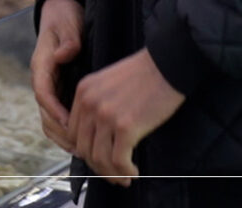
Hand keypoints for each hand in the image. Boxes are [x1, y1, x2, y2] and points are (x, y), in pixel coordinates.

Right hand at [31, 0, 83, 152]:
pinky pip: (56, 115)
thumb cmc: (65, 16)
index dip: (54, 110)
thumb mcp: (68, 24)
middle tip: (80, 145)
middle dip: (61, 130)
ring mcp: (48, 85)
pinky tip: (80, 140)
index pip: (43, 93)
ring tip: (81, 150)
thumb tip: (64, 53)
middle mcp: (42, 78)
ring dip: (62, 135)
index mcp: (41, 64)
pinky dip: (65, 130)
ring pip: (48, 118)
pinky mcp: (57, 89)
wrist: (61, 11)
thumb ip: (68, 39)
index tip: (70, 123)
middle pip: (44, 112)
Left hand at [68, 48, 183, 185]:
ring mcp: (106, 116)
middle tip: (112, 173)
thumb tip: (99, 137)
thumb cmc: (145, 73)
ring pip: (99, 158)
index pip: (73, 132)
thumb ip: (97, 104)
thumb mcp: (109, 82)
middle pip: (84, 149)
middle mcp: (89, 104)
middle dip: (97, 166)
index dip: (86, 151)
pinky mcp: (125, 127)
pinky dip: (125, 171)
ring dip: (111, 173)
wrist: (167, 63)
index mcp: (83, 91)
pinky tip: (133, 172)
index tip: (99, 159)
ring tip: (124, 177)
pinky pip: (118, 161)